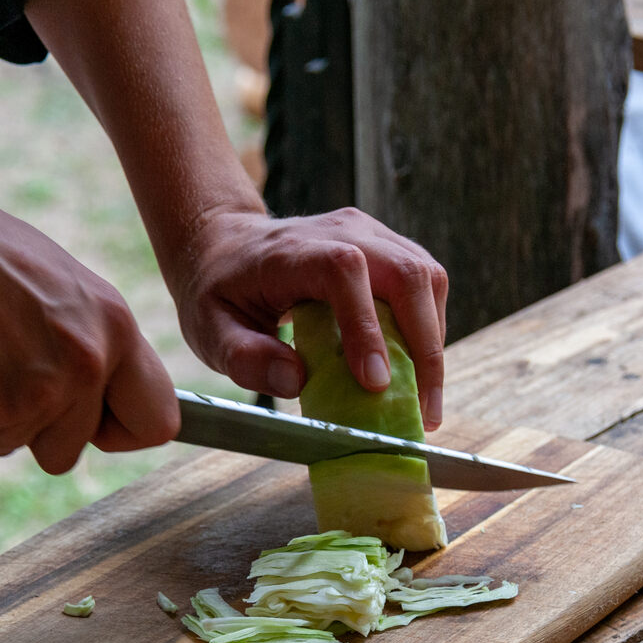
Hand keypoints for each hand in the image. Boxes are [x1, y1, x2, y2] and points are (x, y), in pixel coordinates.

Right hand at [0, 151, 180, 473]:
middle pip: (76, 448)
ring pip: (22, 445)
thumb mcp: (72, 290)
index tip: (100, 423)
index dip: (126, 429)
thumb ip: (102, 346)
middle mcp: (86, 364)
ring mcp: (35, 391)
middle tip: (12, 371)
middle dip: (45, 428)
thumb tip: (122, 398)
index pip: (158, 421)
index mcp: (117, 329)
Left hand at [172, 207, 447, 429]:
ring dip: (434, 341)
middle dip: (425, 347)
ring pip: (427, 278)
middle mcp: (341, 231)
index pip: (344, 272)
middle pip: (406, 273)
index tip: (376, 384)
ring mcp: (371, 233)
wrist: (227, 244)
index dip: (366, 325)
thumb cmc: (220, 291)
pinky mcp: (389, 246)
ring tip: (426, 398)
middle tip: (424, 411)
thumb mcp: (209, 330)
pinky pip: (425, 283)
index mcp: (293, 251)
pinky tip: (419, 368)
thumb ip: (244, 357)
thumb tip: (294, 380)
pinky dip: (430, 328)